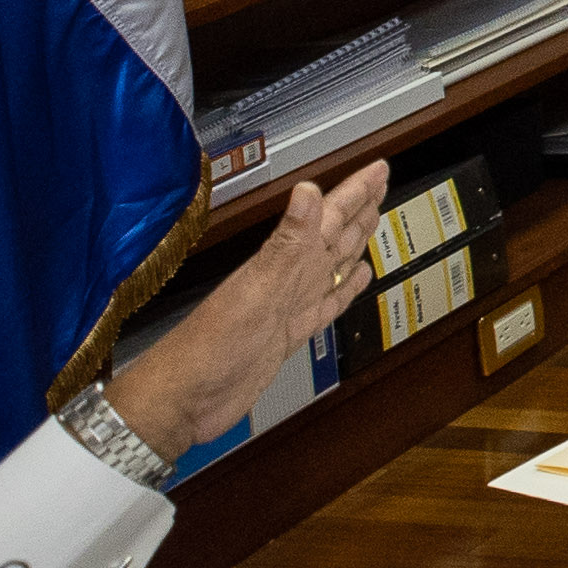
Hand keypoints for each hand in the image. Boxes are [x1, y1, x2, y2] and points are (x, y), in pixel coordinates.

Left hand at [104, 158, 390, 456]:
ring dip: (354, 243)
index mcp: (284, 263)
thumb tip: (308, 191)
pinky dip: (345, 290)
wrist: (186, 398)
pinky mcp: (289, 334)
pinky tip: (357, 279)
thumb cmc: (211, 347)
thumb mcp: (255, 291)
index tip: (378, 169)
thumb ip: (286, 243)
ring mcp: (289, 306)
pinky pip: (326, 303)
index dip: (354, 192)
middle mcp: (288, 279)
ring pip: (332, 265)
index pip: (328, 217)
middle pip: (333, 236)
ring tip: (373, 220)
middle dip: (358, 208)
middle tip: (380, 183)